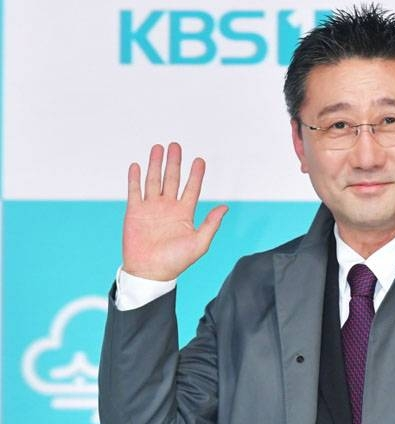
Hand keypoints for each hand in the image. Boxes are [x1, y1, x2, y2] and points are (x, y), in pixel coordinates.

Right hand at [122, 142, 227, 280]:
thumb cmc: (176, 262)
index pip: (192, 189)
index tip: (200, 160)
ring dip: (155, 164)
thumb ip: (211, 224)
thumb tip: (225, 207)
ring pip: (154, 180)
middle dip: (174, 162)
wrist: (150, 272)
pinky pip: (135, 191)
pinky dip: (135, 178)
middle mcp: (168, 208)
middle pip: (172, 179)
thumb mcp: (199, 243)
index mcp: (184, 214)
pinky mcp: (135, 212)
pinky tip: (137, 165)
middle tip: (176, 145)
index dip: (196, 174)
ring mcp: (151, 208)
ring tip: (158, 148)